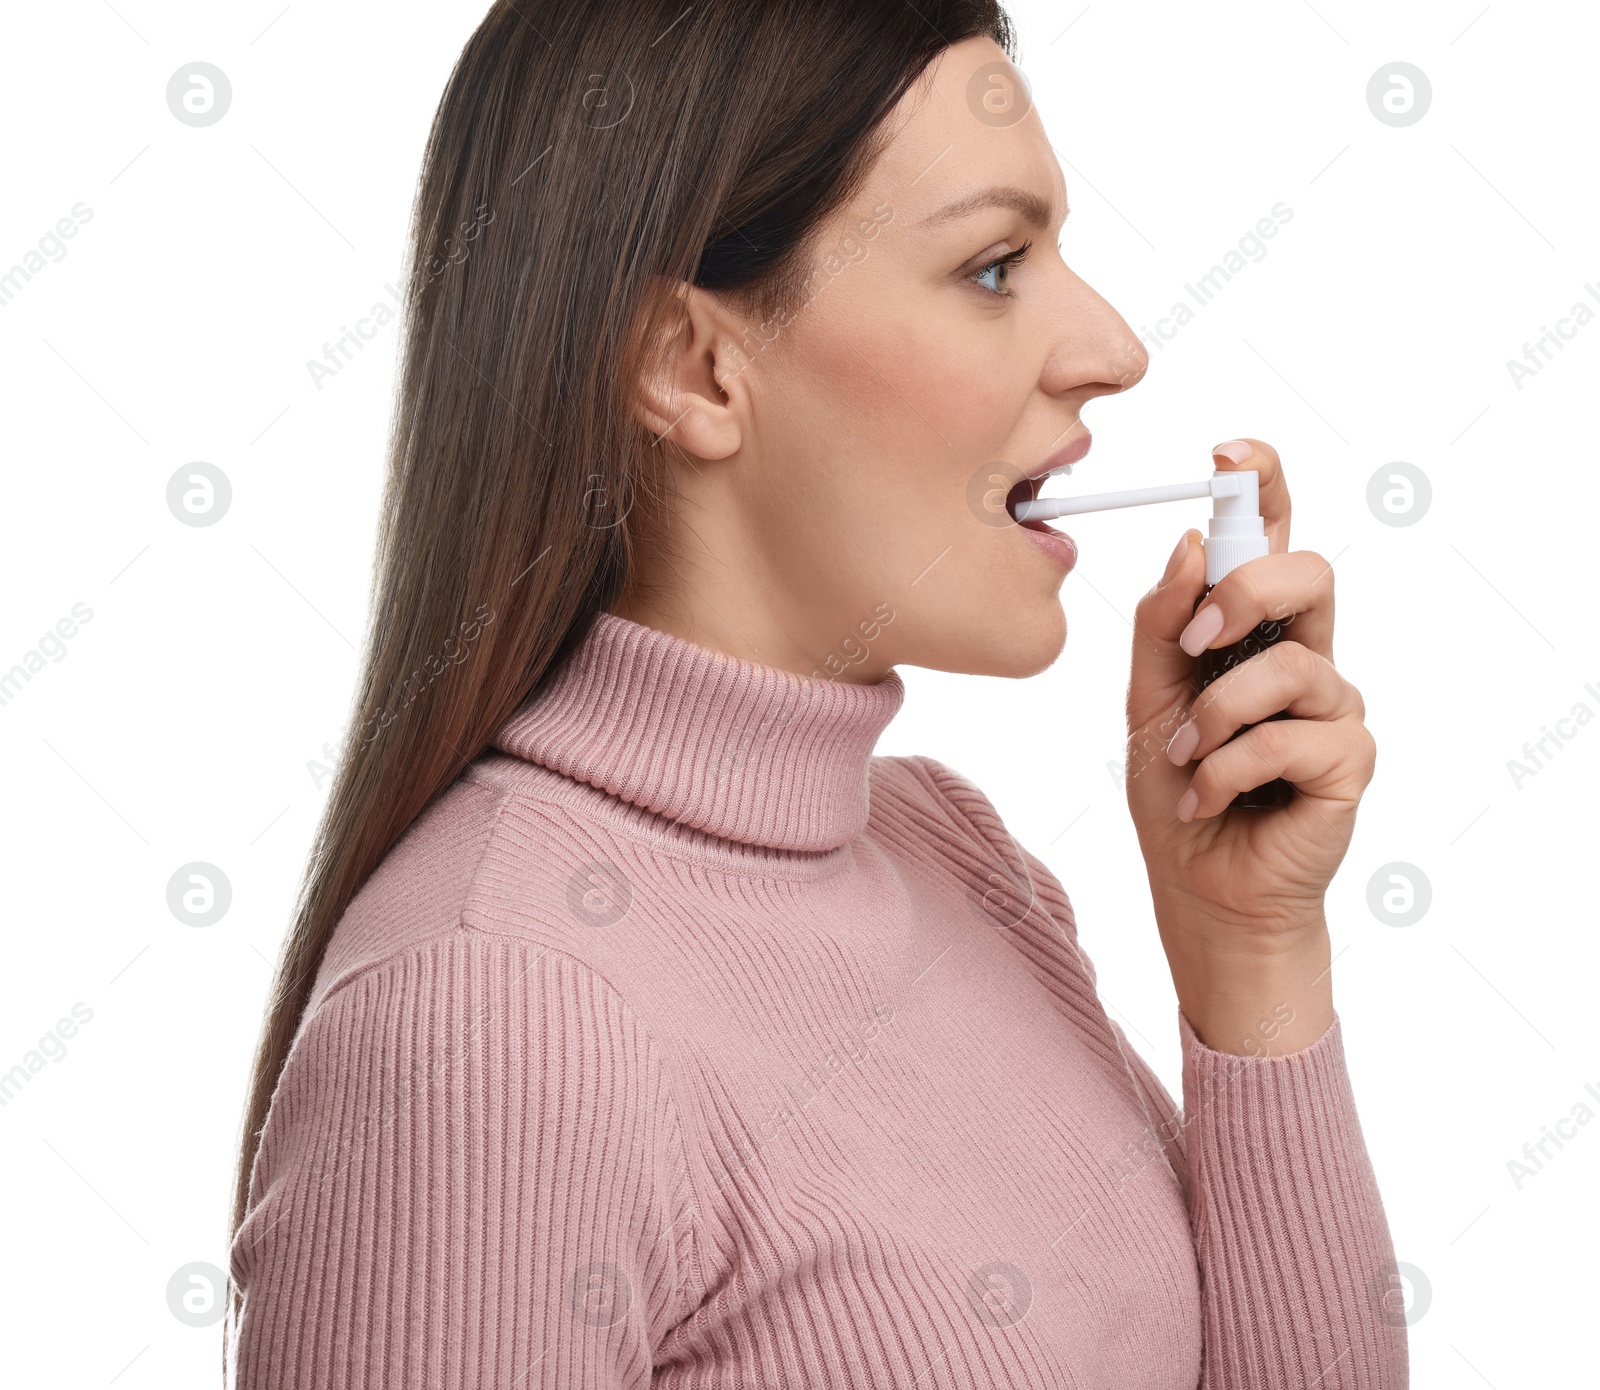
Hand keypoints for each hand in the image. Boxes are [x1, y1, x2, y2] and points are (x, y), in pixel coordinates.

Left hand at [1123, 439, 1376, 958]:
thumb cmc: (1178, 787)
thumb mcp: (1147, 697)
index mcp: (1254, 630)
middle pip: (1308, 573)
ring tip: (1186, 758)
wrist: (1198, 885)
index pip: (1272, 539)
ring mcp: (1333, 707)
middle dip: (1247, 592)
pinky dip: (1226, 772)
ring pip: (1291, 666)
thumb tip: (1189, 545)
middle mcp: (1304, 656)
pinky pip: (1285, 740)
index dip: (1264, 484)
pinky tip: (1208, 800)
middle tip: (1196, 643)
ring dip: (1215, 716)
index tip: (1228, 451)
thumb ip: (1162, 625)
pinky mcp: (1349, 761)